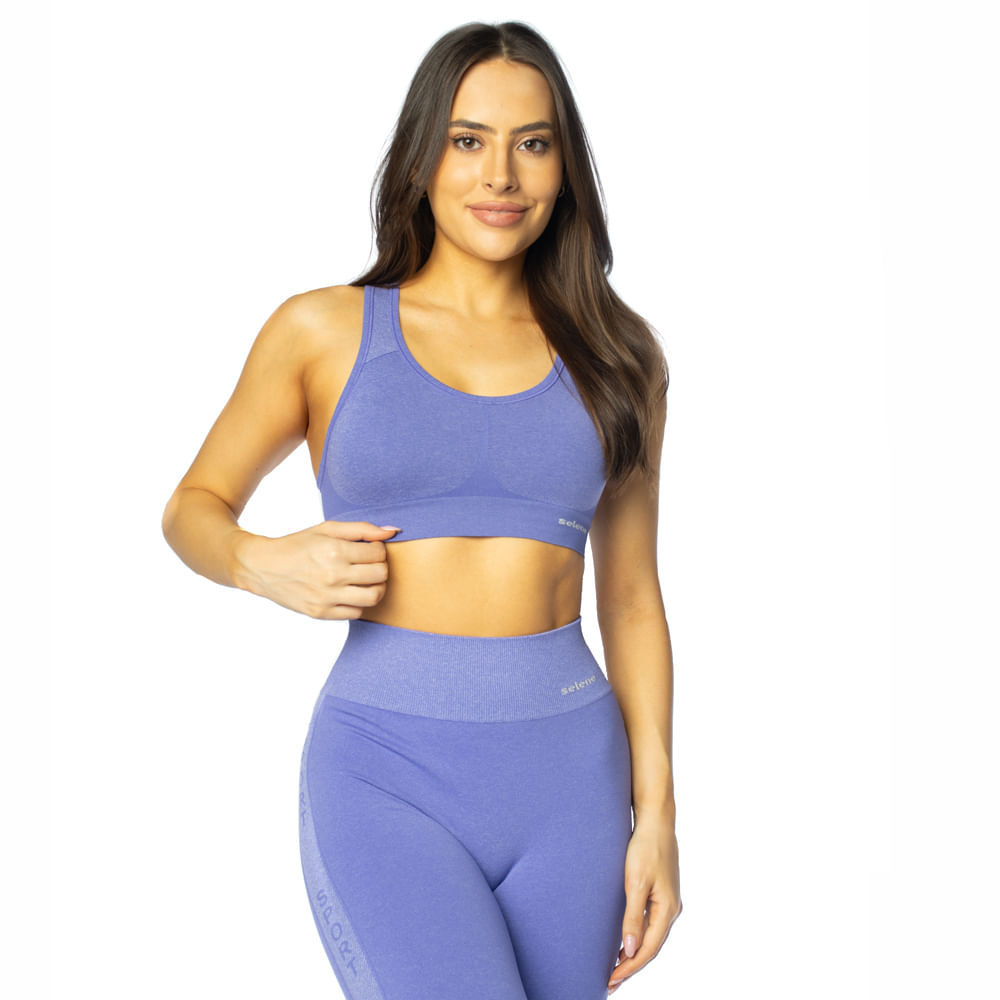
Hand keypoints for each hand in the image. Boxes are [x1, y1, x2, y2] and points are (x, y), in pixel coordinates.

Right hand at [234, 520, 399, 618]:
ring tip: (365, 580)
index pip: (379, 553)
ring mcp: (326, 597)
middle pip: (380, 574)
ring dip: (376, 587)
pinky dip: (359, 602)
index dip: (379, 549)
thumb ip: (362, 529)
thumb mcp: (327, 529)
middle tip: (368, 564)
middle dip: (380, 567)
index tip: (369, 549)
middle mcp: (332, 575)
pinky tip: (349, 592)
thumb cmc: (298, 544)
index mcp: (334, 550)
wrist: (263, 567)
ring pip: (373, 597)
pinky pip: (356, 612)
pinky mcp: (321, 613)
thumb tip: (393, 531)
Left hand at [608, 816, 681, 993]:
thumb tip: (630, 950)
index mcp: (667, 910)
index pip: (647, 949)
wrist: (656, 821)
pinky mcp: (662, 893)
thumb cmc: (645, 848)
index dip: (630, 968)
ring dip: (635, 954)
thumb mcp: (635, 883)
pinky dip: (639, 937)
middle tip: (611, 983)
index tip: (611, 980)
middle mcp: (671, 910)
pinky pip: (651, 924)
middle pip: (651, 947)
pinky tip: (626, 942)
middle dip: (631, 966)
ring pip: (652, 937)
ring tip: (615, 969)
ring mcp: (668, 901)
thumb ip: (633, 917)